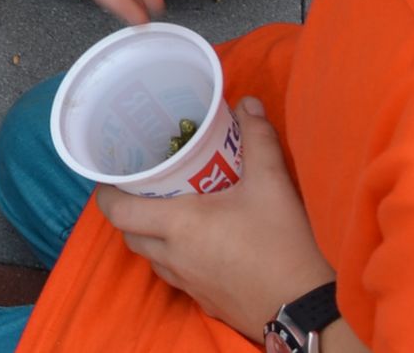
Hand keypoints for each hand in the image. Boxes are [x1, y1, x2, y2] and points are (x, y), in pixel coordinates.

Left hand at [97, 100, 335, 339]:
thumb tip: (246, 103)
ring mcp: (188, 284)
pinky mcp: (206, 301)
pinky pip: (176, 277)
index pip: (117, 212)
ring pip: (152, 258)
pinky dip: (175, 259)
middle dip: (130, 212)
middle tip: (145, 188)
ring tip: (170, 212)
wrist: (307, 310)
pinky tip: (200, 245)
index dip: (106, 194)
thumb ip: (258, 139)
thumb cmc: (284, 245)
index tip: (111, 175)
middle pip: (130, 235)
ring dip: (152, 237)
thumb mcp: (273, 184)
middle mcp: (174, 257)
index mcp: (178, 226)